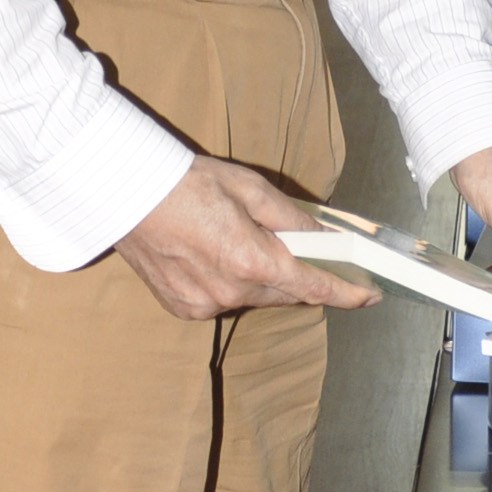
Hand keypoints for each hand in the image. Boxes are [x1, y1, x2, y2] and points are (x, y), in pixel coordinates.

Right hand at [117, 155, 381, 321]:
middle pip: (286, 294)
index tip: (368, 294)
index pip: (313, 286)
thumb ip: (292, 219)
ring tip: (246, 244)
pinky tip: (215, 257)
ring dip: (263, 279)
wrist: (123, 193)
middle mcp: (230, 291)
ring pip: (254, 298)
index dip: (347, 292)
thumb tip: (324, 239)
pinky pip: (223, 301)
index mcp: (251, 260)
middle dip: (300, 276)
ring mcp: (205, 304)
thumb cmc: (184, 182)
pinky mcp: (184, 309)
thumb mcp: (249, 188)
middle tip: (308, 254)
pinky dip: (231, 284)